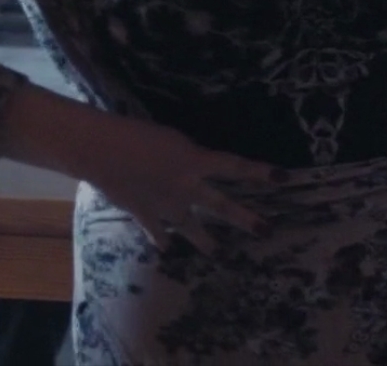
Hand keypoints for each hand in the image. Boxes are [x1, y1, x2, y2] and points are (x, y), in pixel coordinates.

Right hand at [89, 118, 285, 252]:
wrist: (102, 150)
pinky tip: (167, 249)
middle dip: (245, 219)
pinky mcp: (144, 214)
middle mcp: (187, 187)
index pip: (236, 166)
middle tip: (266, 231)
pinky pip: (158, 232)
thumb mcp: (172, 139)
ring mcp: (166, 205)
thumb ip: (189, 157)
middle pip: (222, 206)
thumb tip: (196, 167)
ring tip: (218, 253)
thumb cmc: (137, 133)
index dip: (260, 172)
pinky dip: (162, 240)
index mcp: (196, 161)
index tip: (283, 178)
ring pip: (192, 227)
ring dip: (206, 241)